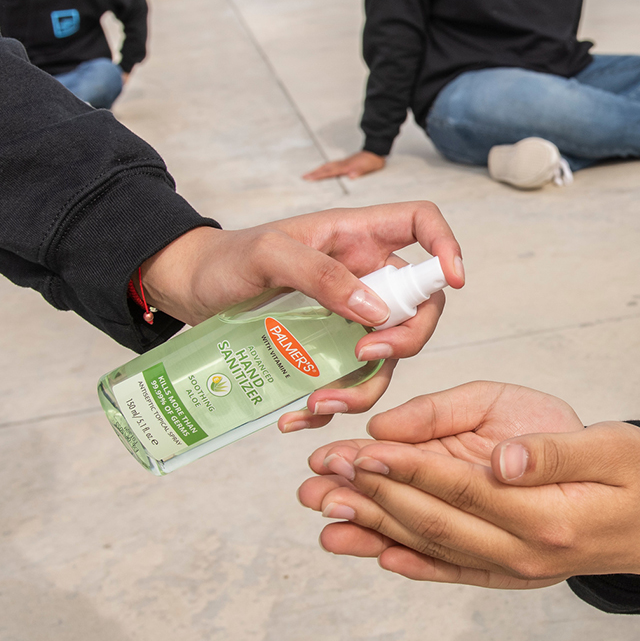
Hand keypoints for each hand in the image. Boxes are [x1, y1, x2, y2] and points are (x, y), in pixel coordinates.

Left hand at [138, 202, 464, 428]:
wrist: (186, 289)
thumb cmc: (224, 258)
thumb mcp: (266, 255)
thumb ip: (321, 274)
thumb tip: (376, 311)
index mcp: (358, 236)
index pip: (422, 224)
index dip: (446, 246)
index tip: (453, 280)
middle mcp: (364, 276)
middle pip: (419, 307)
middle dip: (405, 340)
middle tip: (365, 359)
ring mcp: (349, 317)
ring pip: (387, 358)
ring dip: (363, 389)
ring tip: (318, 406)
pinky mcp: (327, 352)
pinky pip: (347, 384)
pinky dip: (330, 406)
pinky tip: (297, 417)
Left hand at [297, 382, 583, 579]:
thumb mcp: (614, 449)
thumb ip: (555, 455)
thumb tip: (500, 461)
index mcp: (547, 517)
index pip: (462, 490)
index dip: (408, 468)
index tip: (361, 448)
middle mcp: (525, 554)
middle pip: (434, 523)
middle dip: (374, 498)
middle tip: (322, 477)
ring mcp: (517, 571)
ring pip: (434, 549)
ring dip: (376, 532)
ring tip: (326, 515)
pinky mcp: (513, 575)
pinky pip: (455, 572)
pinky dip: (413, 564)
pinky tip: (376, 554)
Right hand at [304, 151, 384, 181]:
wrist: (376, 150)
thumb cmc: (372, 161)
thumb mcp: (368, 167)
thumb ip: (359, 171)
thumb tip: (351, 176)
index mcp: (345, 167)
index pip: (329, 172)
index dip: (318, 175)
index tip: (308, 178)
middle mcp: (342, 164)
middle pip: (325, 169)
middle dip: (314, 173)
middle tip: (303, 177)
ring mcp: (343, 163)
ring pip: (328, 166)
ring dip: (318, 170)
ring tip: (310, 174)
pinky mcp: (346, 163)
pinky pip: (332, 166)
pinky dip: (325, 168)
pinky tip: (324, 170)